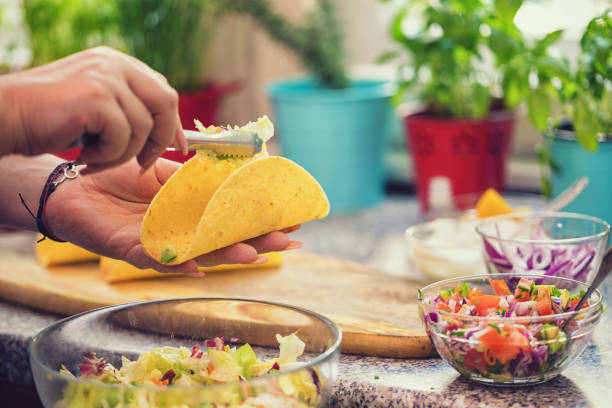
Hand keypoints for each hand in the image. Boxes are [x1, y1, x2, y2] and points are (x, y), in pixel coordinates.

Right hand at [0, 46, 186, 171]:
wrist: (6, 117)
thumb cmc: (50, 119)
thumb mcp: (97, 108)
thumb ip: (129, 110)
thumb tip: (172, 135)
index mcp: (117, 63)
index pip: (163, 91)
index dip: (173, 122)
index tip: (179, 147)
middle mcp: (115, 64)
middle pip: (165, 103)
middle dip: (161, 140)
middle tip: (142, 163)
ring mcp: (105, 77)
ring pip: (143, 128)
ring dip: (122, 154)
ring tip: (95, 157)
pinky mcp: (96, 97)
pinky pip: (122, 138)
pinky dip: (106, 156)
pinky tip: (84, 154)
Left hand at [44, 158, 299, 274]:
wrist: (74, 179)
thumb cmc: (120, 174)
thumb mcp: (164, 170)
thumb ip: (195, 177)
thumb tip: (235, 171)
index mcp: (192, 214)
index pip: (234, 221)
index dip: (263, 222)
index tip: (295, 221)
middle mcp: (182, 234)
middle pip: (224, 242)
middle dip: (256, 242)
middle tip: (286, 241)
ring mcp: (159, 244)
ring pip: (198, 255)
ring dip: (226, 255)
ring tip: (253, 253)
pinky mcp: (130, 250)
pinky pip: (156, 259)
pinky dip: (177, 263)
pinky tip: (198, 264)